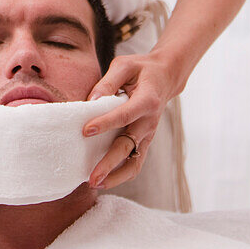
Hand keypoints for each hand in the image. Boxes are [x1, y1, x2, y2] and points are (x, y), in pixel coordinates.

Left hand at [82, 53, 176, 189]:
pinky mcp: (144, 141)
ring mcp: (148, 134)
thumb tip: (90, 101)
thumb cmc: (141, 69)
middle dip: (109, 163)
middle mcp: (149, 121)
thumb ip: (107, 82)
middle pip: (128, 146)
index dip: (105, 123)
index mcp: (147, 100)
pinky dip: (120, 173)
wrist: (164, 77)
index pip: (124, 115)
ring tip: (95, 183)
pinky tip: (104, 179)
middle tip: (91, 176)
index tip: (85, 131)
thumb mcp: (124, 65)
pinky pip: (135, 162)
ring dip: (116, 176)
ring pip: (134, 162)